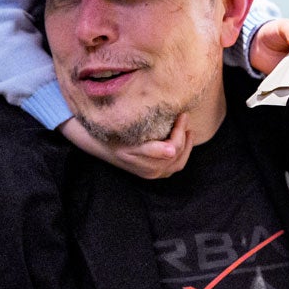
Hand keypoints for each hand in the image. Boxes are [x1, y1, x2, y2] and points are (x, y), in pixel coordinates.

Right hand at [59, 113, 193, 178]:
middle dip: (183, 135)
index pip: (172, 149)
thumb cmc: (114, 138)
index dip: (179, 131)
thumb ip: (150, 148)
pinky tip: (183, 141)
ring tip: (187, 129)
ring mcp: (153, 174)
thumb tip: (171, 151)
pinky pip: (174, 166)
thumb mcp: (129, 140)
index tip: (182, 114)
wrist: (101, 146)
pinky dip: (182, 154)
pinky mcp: (154, 173)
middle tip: (184, 116)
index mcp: (146, 164)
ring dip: (186, 145)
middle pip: (176, 154)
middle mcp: (151, 172)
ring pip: (178, 162)